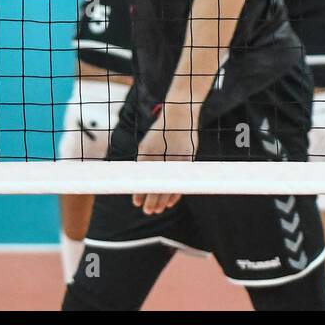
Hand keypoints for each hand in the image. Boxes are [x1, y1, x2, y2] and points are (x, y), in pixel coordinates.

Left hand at [132, 99, 197, 214]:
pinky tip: (170, 201)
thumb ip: (144, 162)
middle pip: (156, 184)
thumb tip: (139, 181)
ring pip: (169, 184)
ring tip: (158, 209)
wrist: (179, 114)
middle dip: (151, 200)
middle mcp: (161, 155)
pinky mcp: (187, 158)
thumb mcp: (148, 144)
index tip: (136, 202)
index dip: (140, 192)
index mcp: (148, 151)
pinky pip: (181, 179)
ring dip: (163, 200)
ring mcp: (176, 157)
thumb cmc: (161, 131)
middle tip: (147, 211)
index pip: (143, 178)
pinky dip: (176, 192)